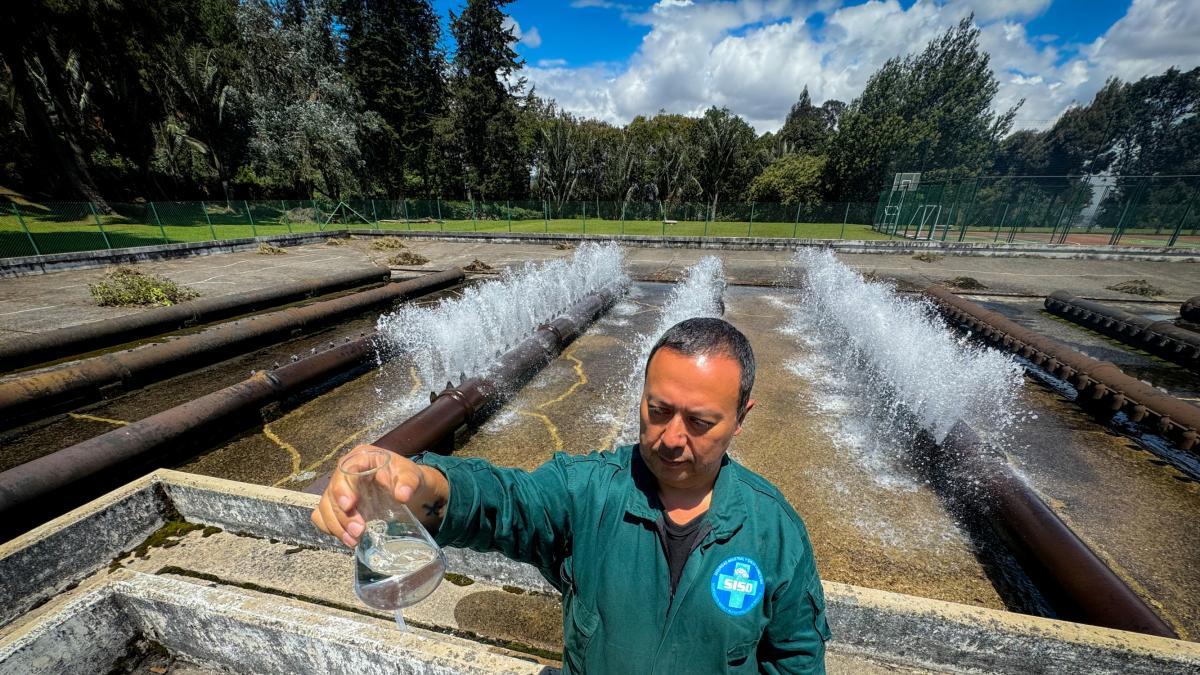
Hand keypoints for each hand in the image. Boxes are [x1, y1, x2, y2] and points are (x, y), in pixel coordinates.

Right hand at [310, 444, 424, 547]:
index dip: (343, 488)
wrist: (406, 489)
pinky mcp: (336, 505)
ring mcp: (339, 490)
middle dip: (342, 514)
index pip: (345, 470)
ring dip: (337, 526)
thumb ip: (409, 482)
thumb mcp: (412, 475)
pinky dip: (332, 529)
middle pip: (332, 492)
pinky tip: (347, 539)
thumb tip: (403, 495)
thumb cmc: (406, 478)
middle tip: (358, 531)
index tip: (349, 506)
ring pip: (325, 507)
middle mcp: (345, 472)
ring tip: (354, 540)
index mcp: (361, 458)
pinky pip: (323, 517)